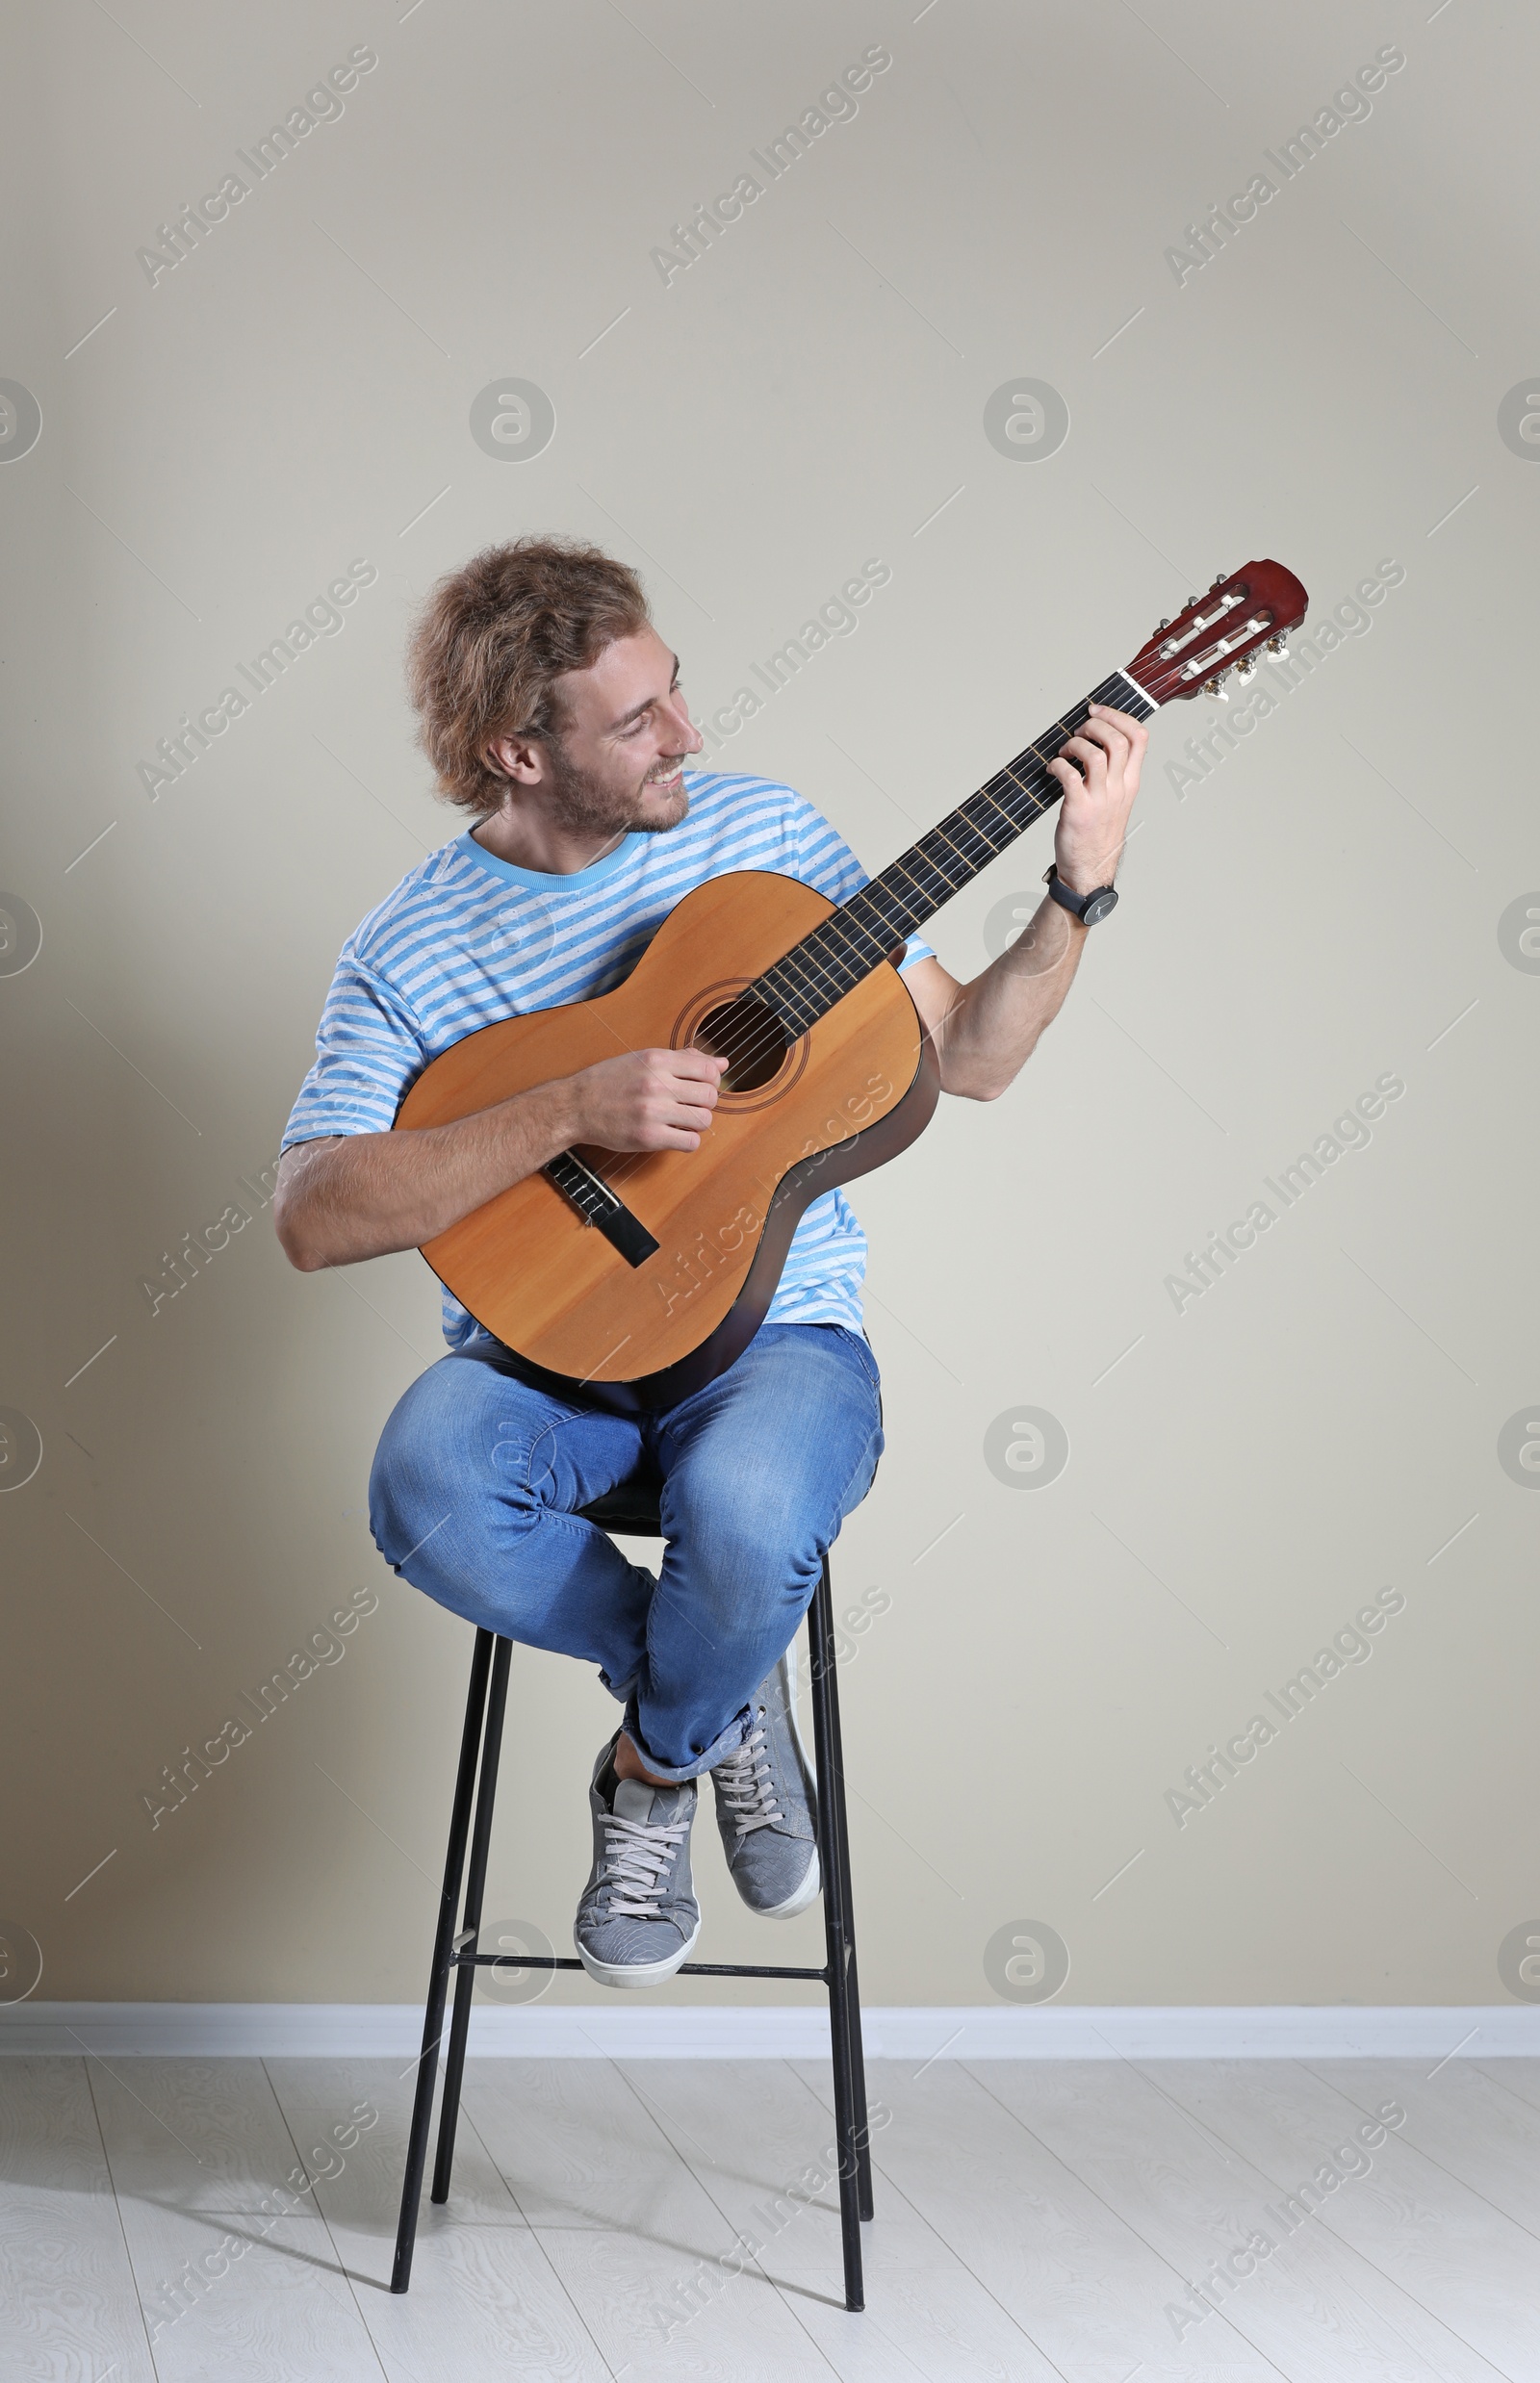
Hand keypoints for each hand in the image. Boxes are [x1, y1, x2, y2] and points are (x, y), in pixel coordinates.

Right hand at [568, 1047, 728, 1152]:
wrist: (576, 1106)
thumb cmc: (609, 1081)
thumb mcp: (644, 1059)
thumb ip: (683, 1060)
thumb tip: (722, 1063)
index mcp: (657, 1060)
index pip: (708, 1070)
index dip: (711, 1080)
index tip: (700, 1086)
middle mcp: (656, 1083)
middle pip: (710, 1096)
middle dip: (705, 1103)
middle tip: (689, 1105)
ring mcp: (653, 1112)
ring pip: (704, 1120)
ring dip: (696, 1122)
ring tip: (680, 1120)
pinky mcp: (648, 1137)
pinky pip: (690, 1143)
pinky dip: (687, 1141)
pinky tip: (673, 1134)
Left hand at [1047, 701, 1146, 894]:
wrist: (1089, 870)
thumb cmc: (1097, 834)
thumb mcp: (1115, 799)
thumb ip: (1112, 772)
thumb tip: (1093, 740)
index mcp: (1131, 782)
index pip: (1140, 737)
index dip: (1120, 716)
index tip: (1099, 711)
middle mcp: (1119, 788)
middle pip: (1118, 739)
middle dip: (1095, 724)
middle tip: (1079, 730)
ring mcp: (1099, 799)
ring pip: (1095, 754)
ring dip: (1075, 743)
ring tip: (1065, 751)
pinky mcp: (1078, 809)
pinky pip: (1069, 775)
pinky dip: (1057, 764)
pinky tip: (1052, 769)